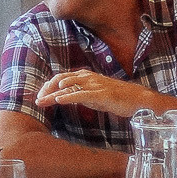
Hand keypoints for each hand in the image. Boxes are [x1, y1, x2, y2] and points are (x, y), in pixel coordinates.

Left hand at [33, 70, 152, 118]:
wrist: (138, 99)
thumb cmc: (118, 98)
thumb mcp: (95, 95)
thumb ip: (82, 94)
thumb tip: (68, 97)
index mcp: (86, 76)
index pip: (62, 78)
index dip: (49, 86)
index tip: (41, 96)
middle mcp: (88, 77)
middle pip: (61, 79)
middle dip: (47, 89)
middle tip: (38, 100)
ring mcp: (94, 84)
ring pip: (68, 85)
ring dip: (52, 93)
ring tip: (42, 101)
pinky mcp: (100, 94)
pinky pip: (80, 94)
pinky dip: (68, 96)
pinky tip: (58, 100)